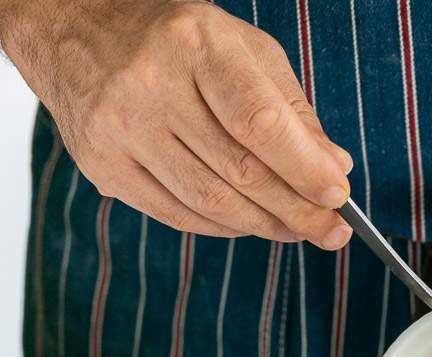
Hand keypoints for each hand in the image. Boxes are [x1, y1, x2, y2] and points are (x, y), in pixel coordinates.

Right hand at [3, 0, 352, 244]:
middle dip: (295, 210)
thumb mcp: (241, 50)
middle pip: (239, 171)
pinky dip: (224, 227)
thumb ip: (291, 109)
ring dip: (263, 225)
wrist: (75, 31)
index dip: (304, 168)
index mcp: (195, 44)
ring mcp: (121, 129)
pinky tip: (249, 223)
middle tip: (330, 230)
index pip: (259, 121)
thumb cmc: (174, 40)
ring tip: (295, 229)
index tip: (338, 196)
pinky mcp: (103, 167)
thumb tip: (334, 167)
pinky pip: (178, 216)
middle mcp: (150, 84)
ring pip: (210, 202)